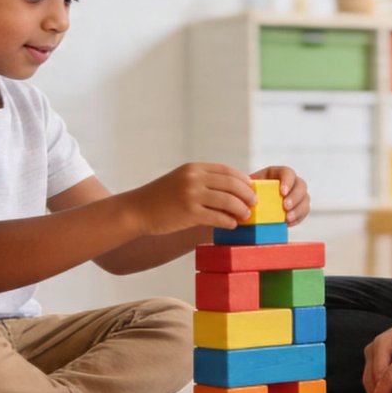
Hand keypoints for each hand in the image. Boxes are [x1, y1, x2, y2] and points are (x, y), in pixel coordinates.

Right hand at [122, 163, 255, 235]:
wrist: (137, 210)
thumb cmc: (161, 198)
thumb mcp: (181, 180)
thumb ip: (202, 181)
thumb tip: (230, 189)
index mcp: (193, 168)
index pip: (227, 170)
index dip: (242, 180)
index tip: (251, 188)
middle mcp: (194, 178)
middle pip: (231, 184)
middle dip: (247, 194)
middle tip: (254, 203)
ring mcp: (191, 195)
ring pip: (228, 201)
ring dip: (241, 209)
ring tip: (245, 216)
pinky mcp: (189, 213)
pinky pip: (217, 217)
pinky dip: (228, 221)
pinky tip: (232, 225)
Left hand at [249, 165, 309, 225]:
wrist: (247, 208)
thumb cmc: (245, 196)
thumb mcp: (245, 190)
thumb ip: (248, 189)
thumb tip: (248, 193)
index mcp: (276, 173)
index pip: (287, 172)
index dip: (288, 181)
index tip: (282, 192)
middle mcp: (289, 182)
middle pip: (301, 185)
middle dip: (295, 196)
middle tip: (285, 207)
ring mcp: (295, 195)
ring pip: (305, 198)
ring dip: (298, 209)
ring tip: (287, 218)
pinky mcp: (298, 208)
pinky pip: (304, 211)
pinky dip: (298, 217)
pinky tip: (288, 223)